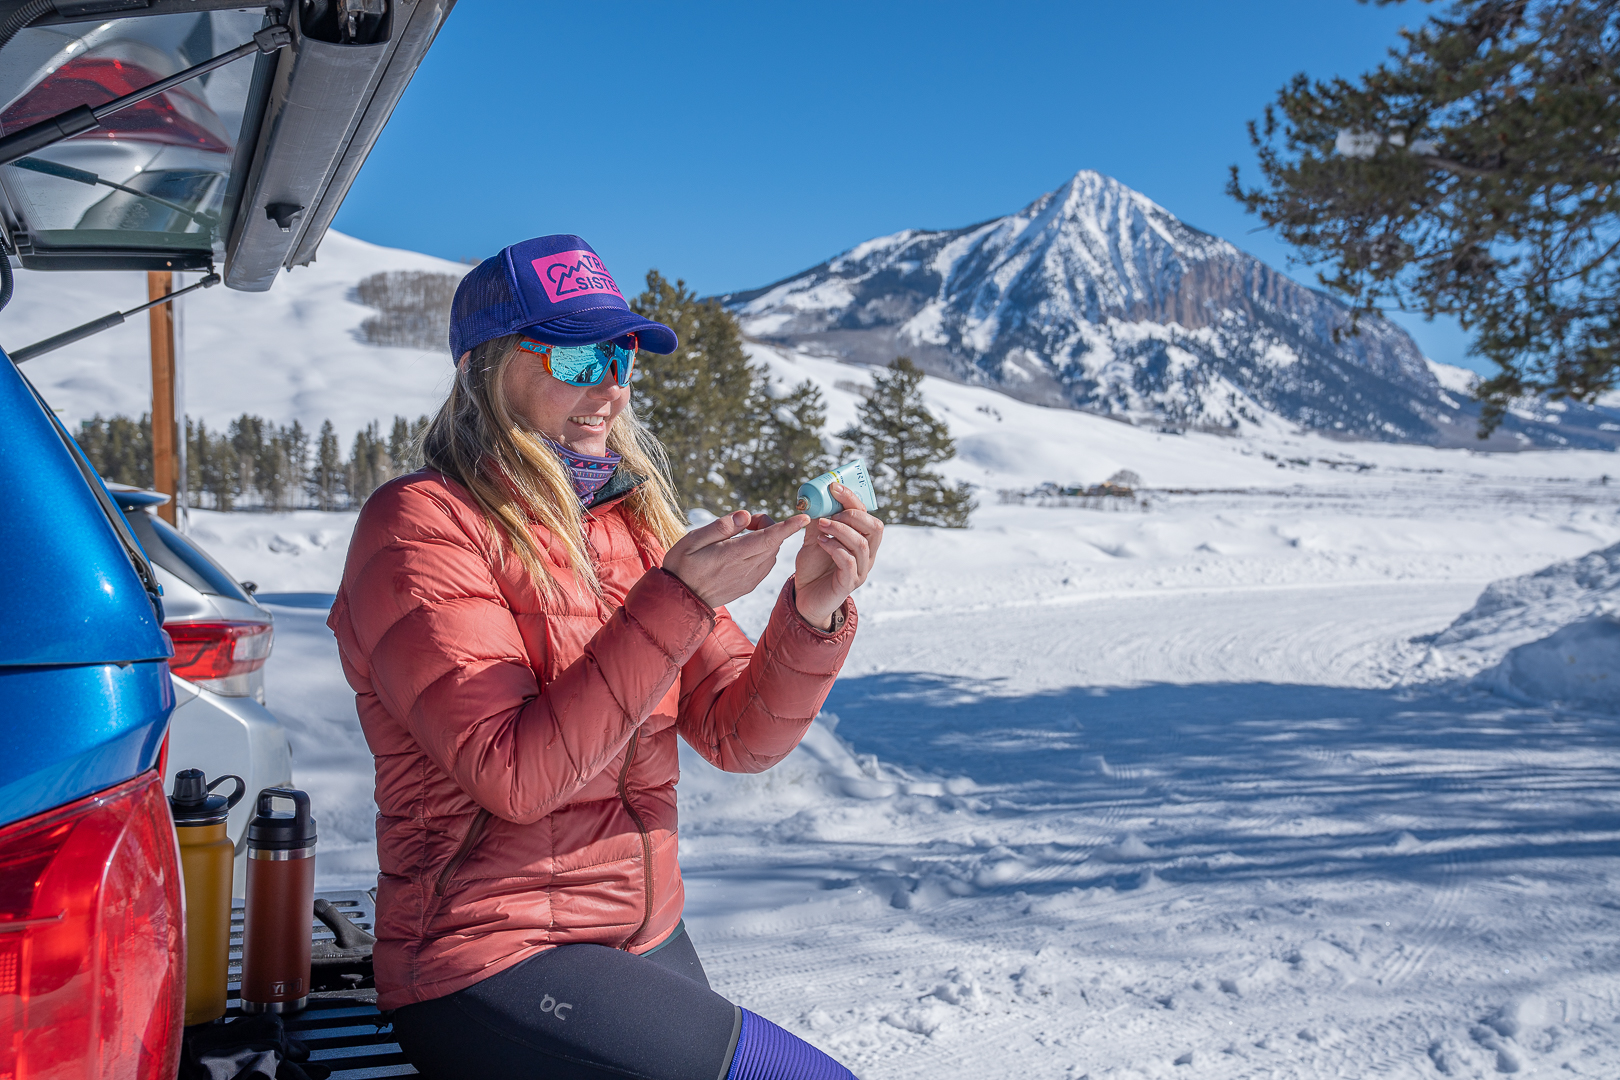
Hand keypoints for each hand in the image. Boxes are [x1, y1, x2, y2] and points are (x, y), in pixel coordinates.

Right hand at [662, 510, 808, 608]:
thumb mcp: (692, 540)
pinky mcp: (749, 584)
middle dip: (768, 526)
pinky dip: (763, 551)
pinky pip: (765, 564)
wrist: (680, 600)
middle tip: (745, 522)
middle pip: (773, 543)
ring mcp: (749, 579)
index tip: (805, 518)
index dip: (788, 527)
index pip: (768, 538)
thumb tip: (745, 515)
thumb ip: (721, 527)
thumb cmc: (682, 566)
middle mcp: (746, 569)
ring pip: (771, 553)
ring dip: (766, 539)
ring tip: (741, 534)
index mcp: (733, 555)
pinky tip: (744, 549)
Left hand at [794, 483, 883, 629]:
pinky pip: (849, 562)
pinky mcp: (849, 583)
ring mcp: (860, 570)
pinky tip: (821, 542)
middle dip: (853, 515)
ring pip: (861, 544)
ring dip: (840, 530)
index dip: (853, 499)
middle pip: (875, 528)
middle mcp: (867, 555)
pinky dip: (835, 548)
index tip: (834, 487)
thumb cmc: (813, 568)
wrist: (804, 598)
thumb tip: (816, 498)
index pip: (867, 515)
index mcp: (862, 541)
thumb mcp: (814, 539)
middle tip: (830, 514)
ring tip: (820, 526)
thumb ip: (818, 521)